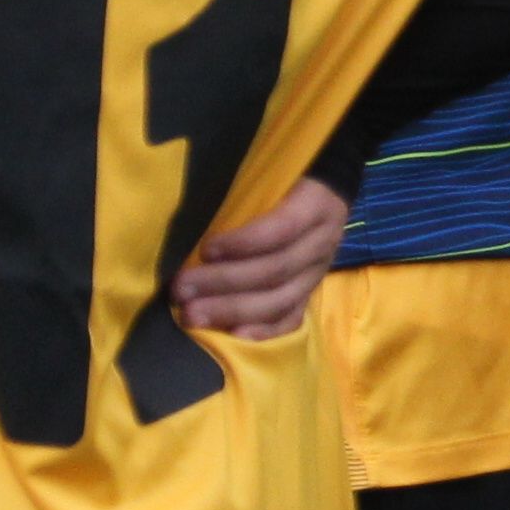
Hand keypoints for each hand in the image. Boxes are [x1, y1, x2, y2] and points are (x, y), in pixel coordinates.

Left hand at [172, 178, 347, 339]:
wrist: (328, 193)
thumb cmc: (288, 179)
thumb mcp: (276, 175)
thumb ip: (247, 196)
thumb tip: (198, 221)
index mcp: (314, 208)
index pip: (279, 231)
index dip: (242, 243)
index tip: (204, 249)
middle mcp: (320, 245)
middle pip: (273, 271)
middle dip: (222, 284)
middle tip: (181, 291)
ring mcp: (317, 273)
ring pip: (279, 301)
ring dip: (231, 311)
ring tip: (193, 315)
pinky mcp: (311, 293)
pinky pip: (291, 318)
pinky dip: (262, 330)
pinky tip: (233, 333)